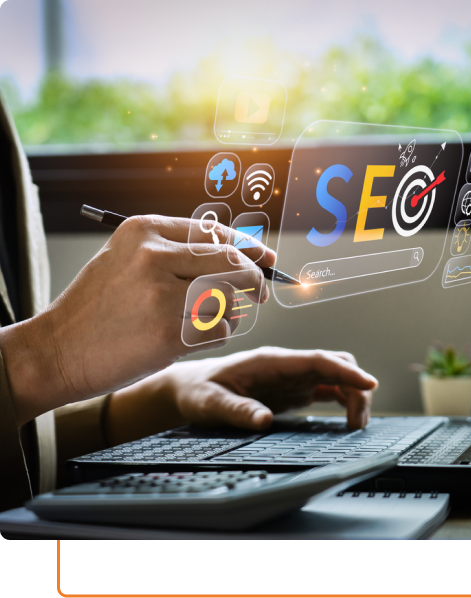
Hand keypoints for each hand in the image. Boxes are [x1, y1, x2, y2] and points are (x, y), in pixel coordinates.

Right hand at [1, 215, 274, 426]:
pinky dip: (217, 335)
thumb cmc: (99, 306)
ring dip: (230, 311)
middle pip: (232, 262)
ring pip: (229, 298)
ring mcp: (161, 296)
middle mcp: (154, 257)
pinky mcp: (167, 334)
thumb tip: (240, 252)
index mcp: (144, 231)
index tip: (266, 259)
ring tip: (206, 319)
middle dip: (255, 278)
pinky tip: (192, 337)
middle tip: (260, 292)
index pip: (215, 233)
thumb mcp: (127, 259)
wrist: (57, 350)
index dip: (248, 247)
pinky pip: (220, 330)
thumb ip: (176, 251)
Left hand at [105, 347, 377, 442]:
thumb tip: (263, 420)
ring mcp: (292, 377)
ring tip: (355, 426)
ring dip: (352, 396)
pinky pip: (327, 390)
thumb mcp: (210, 402)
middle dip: (355, 387)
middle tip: (358, 422)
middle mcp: (287, 366)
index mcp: (272, 361)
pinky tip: (346, 420)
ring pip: (335, 377)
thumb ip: (236, 410)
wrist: (189, 387)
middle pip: (335, 365)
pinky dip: (343, 401)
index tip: (369, 384)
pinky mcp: (293, 390)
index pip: (318, 360)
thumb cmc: (198, 390)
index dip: (346, 371)